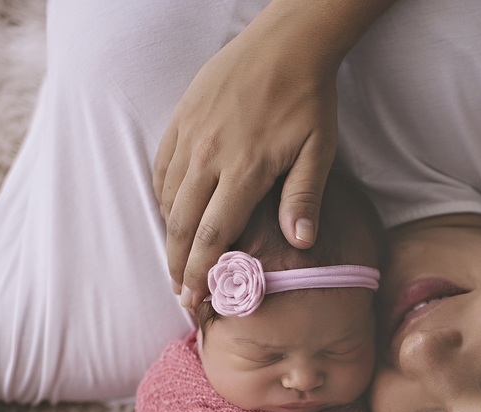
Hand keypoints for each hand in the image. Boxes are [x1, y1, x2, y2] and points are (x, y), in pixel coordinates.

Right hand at [153, 7, 338, 308]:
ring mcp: (190, 136)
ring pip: (167, 198)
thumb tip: (301, 244)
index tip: (195, 300)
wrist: (287, 44)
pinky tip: (171, 214)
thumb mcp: (318, 150)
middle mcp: (209, 156)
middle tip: (180, 294)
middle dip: (178, 265)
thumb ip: (304, 197)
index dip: (201, 273)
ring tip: (176, 262)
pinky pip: (162, 168)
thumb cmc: (309, 100)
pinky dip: (163, 198)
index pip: (212, 235)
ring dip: (169, 235)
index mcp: (243, 170)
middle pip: (181, 225)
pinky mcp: (182, 119)